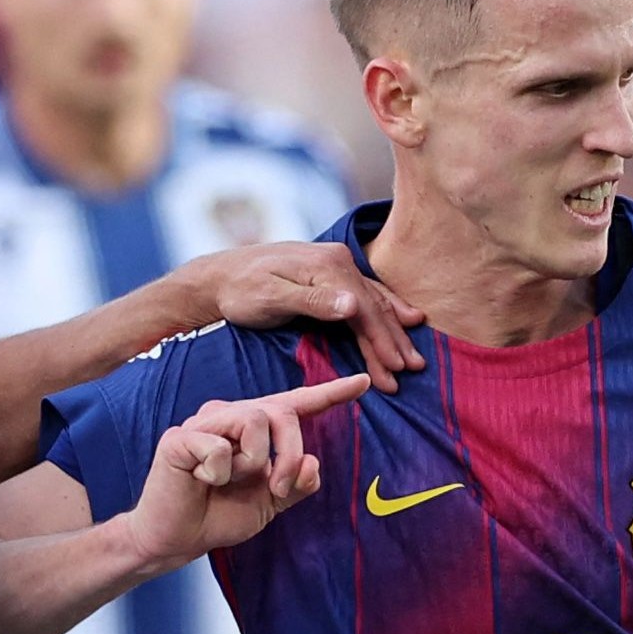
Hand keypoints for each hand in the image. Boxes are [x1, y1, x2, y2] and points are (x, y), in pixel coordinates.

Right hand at [117, 374, 372, 566]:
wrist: (177, 540)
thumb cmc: (219, 515)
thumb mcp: (270, 504)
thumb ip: (296, 484)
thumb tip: (312, 463)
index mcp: (254, 429)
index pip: (295, 405)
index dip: (330, 394)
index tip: (364, 383)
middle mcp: (231, 416)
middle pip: (281, 412)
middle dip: (290, 453)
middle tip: (278, 488)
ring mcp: (204, 423)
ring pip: (254, 420)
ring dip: (252, 463)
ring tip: (227, 481)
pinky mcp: (180, 437)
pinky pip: (219, 447)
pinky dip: (218, 473)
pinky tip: (199, 481)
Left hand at [183, 243, 427, 390]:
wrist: (219, 276)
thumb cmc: (240, 291)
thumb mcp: (271, 297)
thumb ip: (313, 301)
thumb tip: (353, 305)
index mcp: (328, 267)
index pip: (364, 310)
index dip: (382, 341)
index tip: (395, 370)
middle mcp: (337, 262)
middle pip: (374, 307)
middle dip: (394, 341)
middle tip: (413, 371)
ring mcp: (335, 266)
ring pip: (373, 303)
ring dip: (394, 331)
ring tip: (413, 359)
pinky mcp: (330, 275)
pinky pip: (367, 296)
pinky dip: (387, 311)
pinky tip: (405, 319)